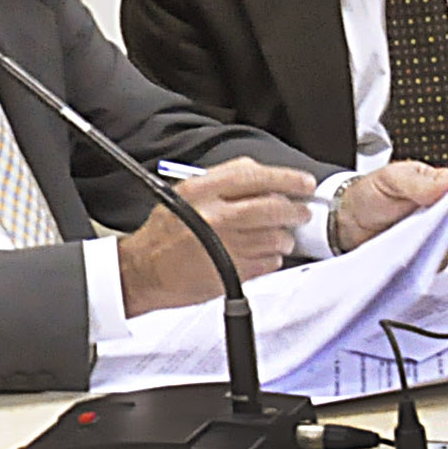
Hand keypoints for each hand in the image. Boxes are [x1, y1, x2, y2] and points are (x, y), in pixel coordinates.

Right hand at [113, 159, 315, 311]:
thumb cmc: (165, 234)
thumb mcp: (185, 194)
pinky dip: (274, 258)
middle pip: (272, 207)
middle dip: (295, 210)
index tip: (303, 182)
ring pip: (275, 237)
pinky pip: (269, 262)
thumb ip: (224, 182)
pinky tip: (264, 254)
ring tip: (280, 237)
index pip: (254, 175)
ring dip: (285, 237)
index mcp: (201, 191)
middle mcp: (213, 216)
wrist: (144, 271)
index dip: (286, 178)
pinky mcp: (231, 273)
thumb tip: (265, 177)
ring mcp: (224, 246)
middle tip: (301, 212)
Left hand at [328, 159, 447, 256]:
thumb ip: (419, 181)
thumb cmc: (372, 195)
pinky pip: (438, 263)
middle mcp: (447, 212)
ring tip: (413, 238)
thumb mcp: (391, 178)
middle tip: (428, 220)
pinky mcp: (430, 260)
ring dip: (435, 242)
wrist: (350, 223)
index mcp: (442, 186)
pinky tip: (410, 254)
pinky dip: (425, 260)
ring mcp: (440, 238)